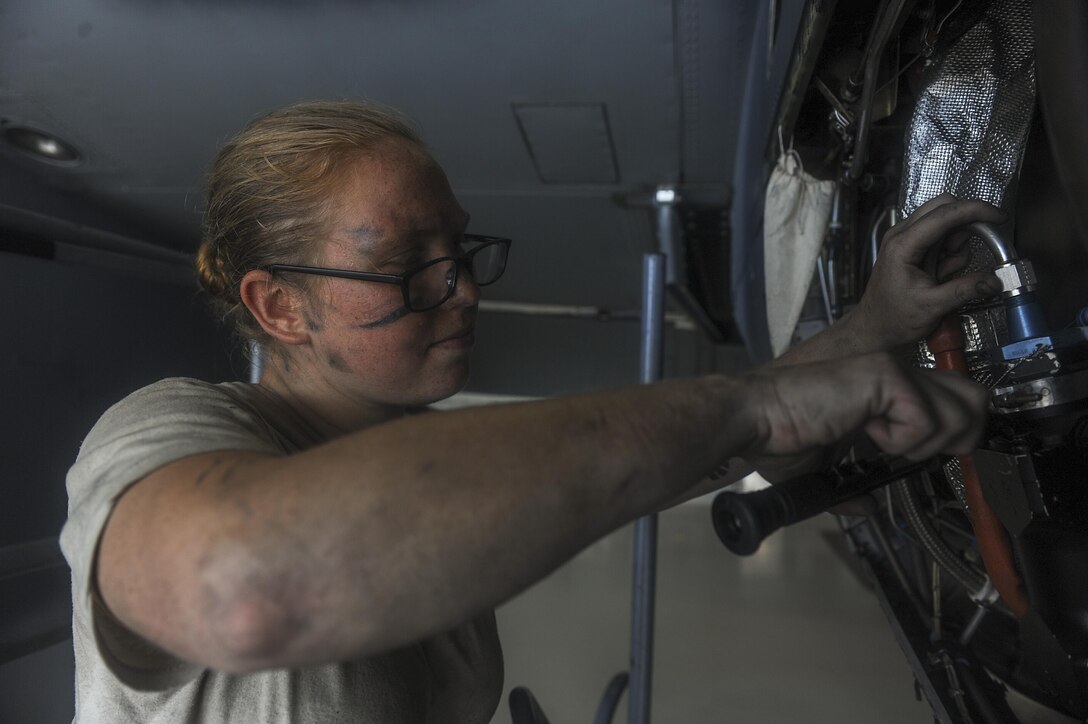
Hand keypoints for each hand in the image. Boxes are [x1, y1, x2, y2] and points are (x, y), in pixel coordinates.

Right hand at [740, 352, 986, 479]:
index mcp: (882, 391)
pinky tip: (868, 434)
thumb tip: (866, 508)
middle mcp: (894, 374)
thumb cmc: (776, 436)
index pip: (951, 401)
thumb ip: (851, 485)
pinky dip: (902, 441)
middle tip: (916, 455)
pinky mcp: (886, 376)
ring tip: (883, 446)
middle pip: (975, 397)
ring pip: (960, 411)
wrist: (755, 420)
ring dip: (926, 444)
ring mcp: (893, 371)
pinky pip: (925, 420)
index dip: (950, 436)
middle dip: (959, 437)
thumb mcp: (823, 468)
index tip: (921, 460)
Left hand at [852, 194, 1006, 349]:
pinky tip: (939, 276)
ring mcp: (907, 239)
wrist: (875, 328)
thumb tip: (994, 280)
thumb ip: (964, 290)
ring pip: (948, 226)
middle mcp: (902, 235)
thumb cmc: (893, 318)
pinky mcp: (915, 247)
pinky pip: (944, 240)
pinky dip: (950, 256)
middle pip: (945, 209)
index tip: (998, 217)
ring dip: (956, 249)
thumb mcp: (931, 307)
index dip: (974, 210)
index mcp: (902, 245)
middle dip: (966, 228)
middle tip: (969, 255)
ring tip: (941, 277)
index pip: (943, 214)